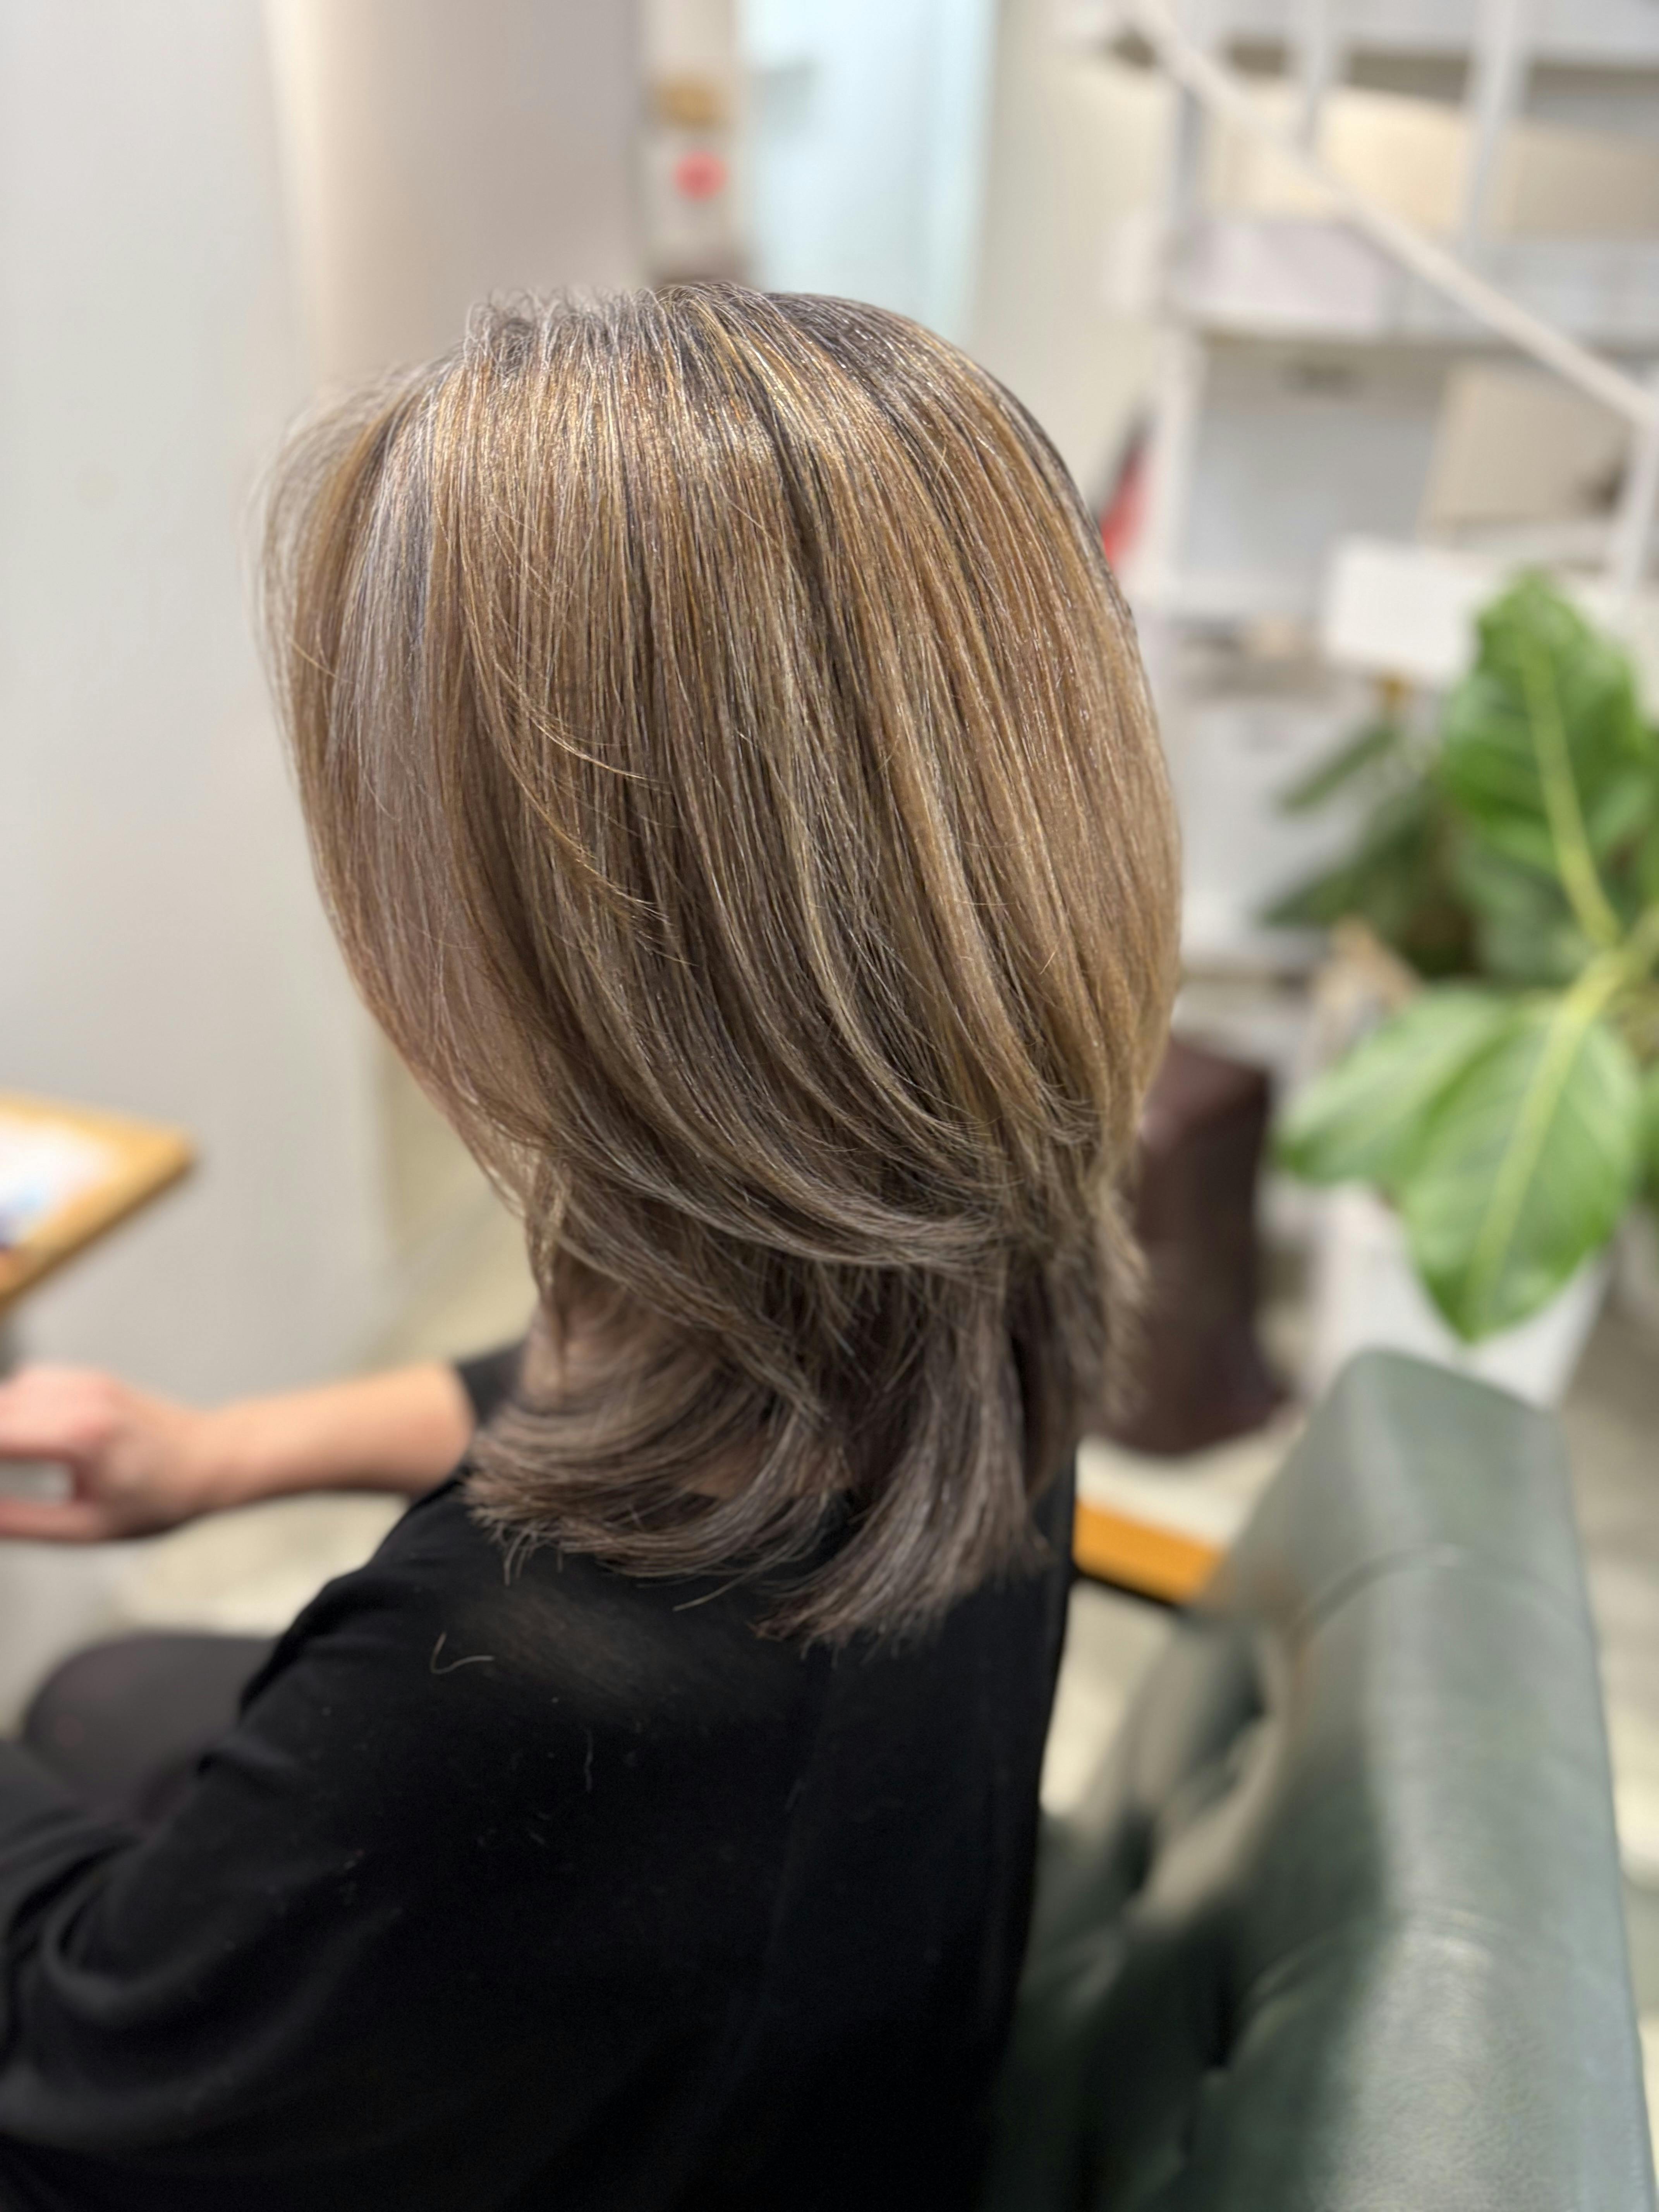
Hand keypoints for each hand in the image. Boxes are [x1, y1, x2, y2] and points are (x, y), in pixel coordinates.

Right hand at [0, 1366, 221, 1541]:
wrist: (212, 1459)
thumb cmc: (159, 1500)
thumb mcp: (87, 1529)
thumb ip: (21, 1521)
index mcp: (81, 1438)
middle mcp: (79, 1398)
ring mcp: (83, 1381)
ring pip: (4, 1395)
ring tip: (4, 1463)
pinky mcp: (85, 1376)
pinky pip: (25, 1385)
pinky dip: (7, 1409)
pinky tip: (10, 1438)